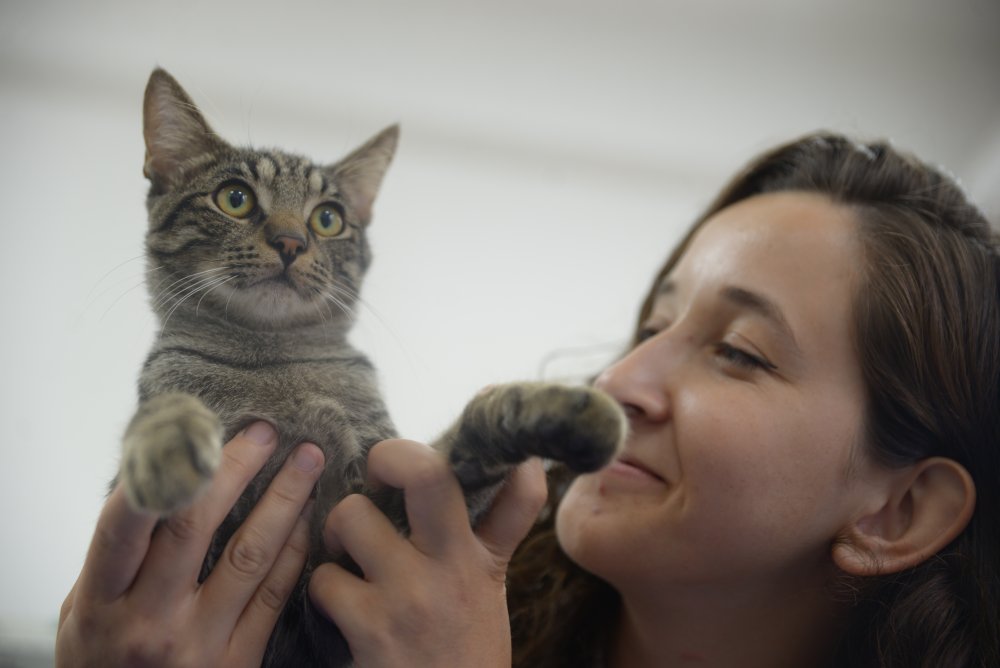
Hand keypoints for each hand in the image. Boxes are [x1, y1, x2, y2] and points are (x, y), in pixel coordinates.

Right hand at [56, 423, 323, 666]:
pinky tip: (308, 516)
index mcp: (101, 602)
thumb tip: (161, 478)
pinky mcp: (238, 663)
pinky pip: (273, 595)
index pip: (127, 523)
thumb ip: (118, 554)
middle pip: (195, 527)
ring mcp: (198, 643)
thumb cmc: (103, 661)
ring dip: (284, 500)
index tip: (195, 427)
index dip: (162, 471)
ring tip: (308, 460)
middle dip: (235, 469)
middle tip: (267, 430)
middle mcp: (148, 621)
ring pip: (249, 556)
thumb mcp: (85, 611)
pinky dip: (294, 549)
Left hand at [308, 439, 547, 667]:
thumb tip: (528, 461)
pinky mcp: (369, 630)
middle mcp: (451, 568)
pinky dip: (326, 586)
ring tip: (349, 549)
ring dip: (340, 532)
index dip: (481, 450)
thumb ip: (504, 523)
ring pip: (352, 517)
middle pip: (423, 475)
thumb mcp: (492, 583)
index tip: (432, 448)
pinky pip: (325, 579)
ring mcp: (408, 598)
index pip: (510, 489)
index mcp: (480, 554)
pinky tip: (341, 600)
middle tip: (376, 474)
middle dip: (388, 457)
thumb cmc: (466, 643)